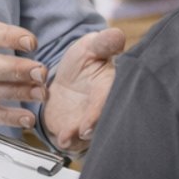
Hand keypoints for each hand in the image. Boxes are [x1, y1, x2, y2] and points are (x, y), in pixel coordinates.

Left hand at [41, 28, 125, 151]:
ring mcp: (89, 122)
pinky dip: (68, 144)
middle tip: (80, 133)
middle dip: (91, 130)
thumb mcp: (91, 47)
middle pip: (100, 123)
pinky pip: (73, 143)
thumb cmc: (83, 62)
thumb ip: (103, 43)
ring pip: (87, 138)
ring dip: (76, 140)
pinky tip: (61, 141)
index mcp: (109, 86)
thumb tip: (118, 35)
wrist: (66, 80)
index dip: (97, 113)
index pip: (106, 102)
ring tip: (65, 138)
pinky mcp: (76, 132)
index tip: (88, 124)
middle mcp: (102, 108)